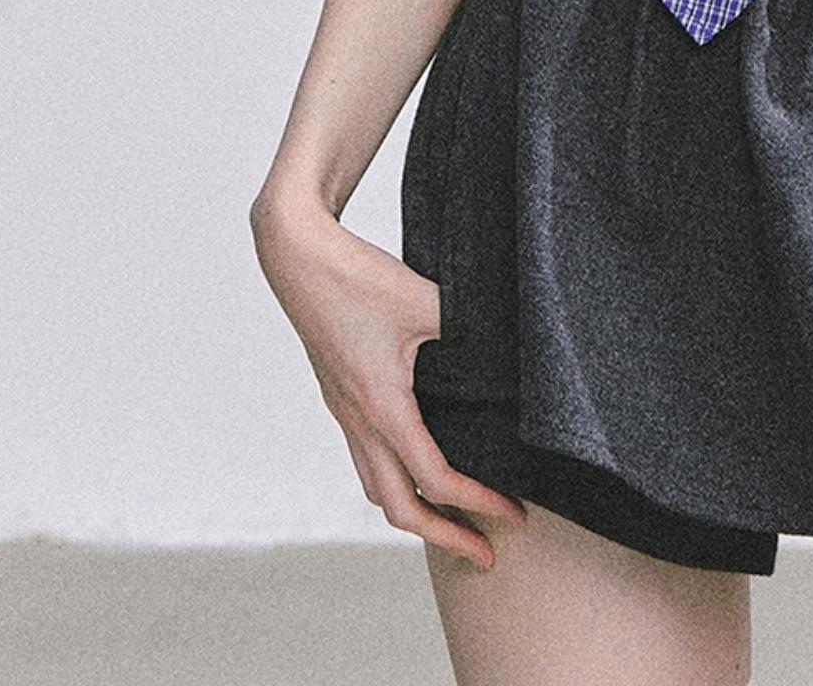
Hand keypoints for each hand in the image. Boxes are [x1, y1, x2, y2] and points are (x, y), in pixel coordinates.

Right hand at [250, 194, 524, 569]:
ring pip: (376, 486)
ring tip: (454, 521)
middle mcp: (359, 420)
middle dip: (445, 537)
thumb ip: (468, 331)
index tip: (514, 516)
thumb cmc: (360, 276)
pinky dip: (396, 479)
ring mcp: (344, 412)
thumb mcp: (425, 300)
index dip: (478, 503)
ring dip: (416, 513)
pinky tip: (421, 465)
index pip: (436, 477)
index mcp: (382, 405)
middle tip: (487, 555)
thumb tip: (511, 353)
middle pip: (399, 506)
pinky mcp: (340, 396)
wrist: (297, 257)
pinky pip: (366, 459)